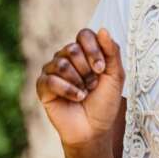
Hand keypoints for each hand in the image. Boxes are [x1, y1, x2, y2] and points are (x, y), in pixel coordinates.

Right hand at [36, 28, 124, 150]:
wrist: (94, 129)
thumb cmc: (105, 102)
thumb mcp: (115, 75)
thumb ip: (112, 51)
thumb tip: (102, 29)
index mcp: (83, 52)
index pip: (84, 35)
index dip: (93, 50)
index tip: (102, 69)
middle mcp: (65, 58)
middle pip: (72, 49)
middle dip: (87, 70)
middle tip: (92, 84)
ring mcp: (52, 71)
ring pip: (61, 64)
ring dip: (78, 81)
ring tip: (84, 92)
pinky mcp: (43, 86)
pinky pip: (51, 80)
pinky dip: (68, 91)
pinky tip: (76, 98)